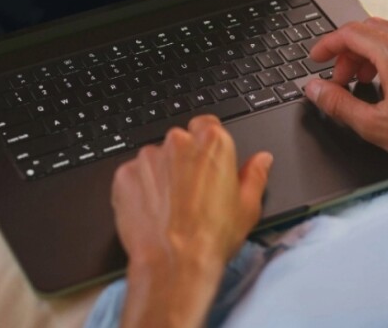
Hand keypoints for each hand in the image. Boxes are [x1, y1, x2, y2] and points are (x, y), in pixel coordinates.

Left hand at [111, 115, 272, 327]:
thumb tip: (262, 160)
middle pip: (180, 141)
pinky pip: (133, 176)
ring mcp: (148, 158)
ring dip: (160, 175)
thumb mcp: (248, 207)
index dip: (207, 146)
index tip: (207, 164)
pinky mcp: (124, 175)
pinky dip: (139, 189)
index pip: (207, 125)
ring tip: (169, 207)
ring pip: (155, 159)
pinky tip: (150, 211)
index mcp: (212, 143)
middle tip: (190, 192)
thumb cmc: (212, 237)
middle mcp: (178, 142)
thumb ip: (255, 176)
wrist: (174, 263)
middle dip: (183, 161)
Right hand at [306, 18, 387, 169]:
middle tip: (340, 79)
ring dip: (369, 50)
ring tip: (364, 81)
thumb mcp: (375, 125)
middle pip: (368, 29)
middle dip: (347, 51)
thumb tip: (315, 89)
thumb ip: (338, 104)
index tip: (316, 58)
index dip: (326, 45)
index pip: (349, 33)